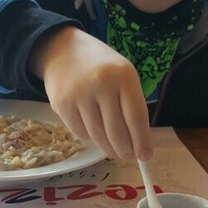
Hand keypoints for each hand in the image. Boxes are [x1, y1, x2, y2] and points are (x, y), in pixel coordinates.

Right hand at [29, 26, 153, 160]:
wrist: (62, 50)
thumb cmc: (100, 66)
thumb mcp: (122, 75)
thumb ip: (131, 104)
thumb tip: (138, 143)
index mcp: (124, 75)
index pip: (136, 117)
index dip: (142, 141)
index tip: (145, 156)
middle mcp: (102, 84)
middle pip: (117, 131)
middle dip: (125, 150)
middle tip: (128, 157)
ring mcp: (79, 95)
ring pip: (98, 135)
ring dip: (108, 148)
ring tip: (114, 151)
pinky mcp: (62, 105)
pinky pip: (80, 132)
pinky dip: (89, 137)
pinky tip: (94, 132)